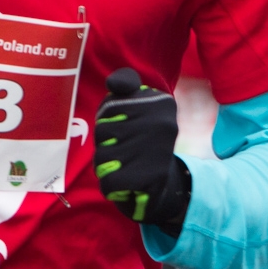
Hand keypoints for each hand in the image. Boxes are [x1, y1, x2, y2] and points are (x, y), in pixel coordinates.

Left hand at [94, 68, 190, 231]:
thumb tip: (113, 84)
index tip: (126, 127)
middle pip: (103, 131)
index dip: (108, 120)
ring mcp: (158, 151)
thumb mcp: (135, 106)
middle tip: (125, 149)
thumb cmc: (141, 140)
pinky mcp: (150, 179)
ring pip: (103, 157)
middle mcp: (164, 124)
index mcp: (161, 102)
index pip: (109, 108)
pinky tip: (127, 182)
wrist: (164, 184)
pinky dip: (111, 185)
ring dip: (107, 165)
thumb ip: (124, 86)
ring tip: (126, 165)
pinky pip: (108, 181)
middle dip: (105, 143)